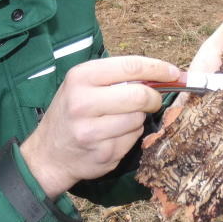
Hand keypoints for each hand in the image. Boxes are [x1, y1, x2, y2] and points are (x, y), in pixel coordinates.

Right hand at [20, 56, 179, 198]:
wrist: (48, 154)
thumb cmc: (71, 113)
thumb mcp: (83, 85)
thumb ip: (116, 78)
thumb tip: (160, 73)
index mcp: (81, 77)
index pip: (130, 66)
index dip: (158, 68)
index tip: (174, 73)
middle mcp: (83, 102)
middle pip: (139, 95)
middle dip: (153, 98)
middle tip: (152, 101)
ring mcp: (92, 130)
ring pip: (138, 119)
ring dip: (138, 119)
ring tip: (118, 121)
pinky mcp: (102, 153)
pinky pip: (133, 139)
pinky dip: (130, 136)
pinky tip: (112, 137)